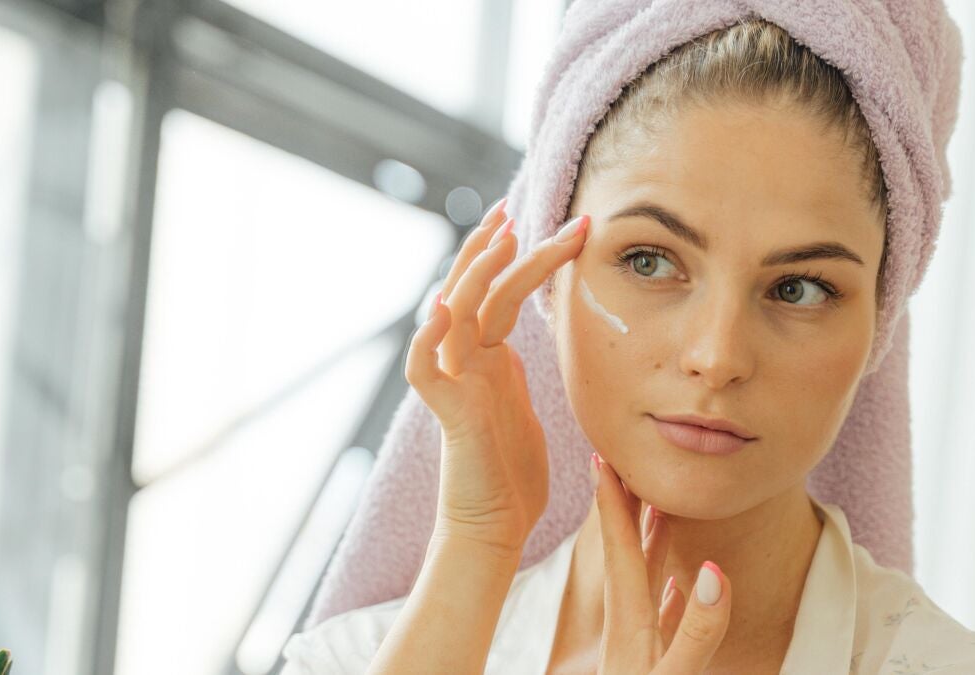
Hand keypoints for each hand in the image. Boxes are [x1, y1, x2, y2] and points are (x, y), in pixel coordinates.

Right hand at [405, 197, 589, 556]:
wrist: (494, 525)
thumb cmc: (513, 473)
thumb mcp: (525, 405)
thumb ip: (519, 371)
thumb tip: (534, 345)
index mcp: (490, 358)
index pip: (504, 293)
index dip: (524, 258)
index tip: (549, 223)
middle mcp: (467, 362)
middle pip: (476, 291)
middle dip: (495, 248)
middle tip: (513, 208)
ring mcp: (454, 384)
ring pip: (454, 315)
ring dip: (473, 273)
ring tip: (497, 235)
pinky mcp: (447, 415)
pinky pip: (425, 371)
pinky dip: (428, 340)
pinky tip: (441, 308)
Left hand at [590, 452, 733, 673]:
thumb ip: (696, 630)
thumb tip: (715, 571)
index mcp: (628, 621)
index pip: (620, 547)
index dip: (612, 501)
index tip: (602, 457)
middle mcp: (626, 625)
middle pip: (626, 553)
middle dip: (626, 506)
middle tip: (626, 463)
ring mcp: (634, 643)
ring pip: (641, 581)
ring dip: (648, 542)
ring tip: (656, 508)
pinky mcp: (648, 662)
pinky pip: (656, 615)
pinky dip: (664, 593)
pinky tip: (674, 588)